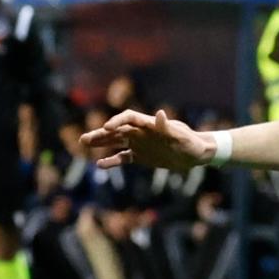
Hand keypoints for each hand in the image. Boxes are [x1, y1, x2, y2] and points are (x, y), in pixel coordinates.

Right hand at [80, 109, 212, 172]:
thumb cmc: (190, 142)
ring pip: (116, 142)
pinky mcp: (140, 156)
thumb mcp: (181, 135)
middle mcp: (141, 132)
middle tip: (84, 139)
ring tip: (83, 143)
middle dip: (101, 134)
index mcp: (149, 124)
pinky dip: (112, 161)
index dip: (117, 121)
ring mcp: (139, 144)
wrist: (195, 155)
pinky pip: (123, 158)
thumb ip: (168, 127)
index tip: (107, 128)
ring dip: (101, 143)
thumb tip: (160, 114)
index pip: (129, 118)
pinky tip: (100, 164)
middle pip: (117, 130)